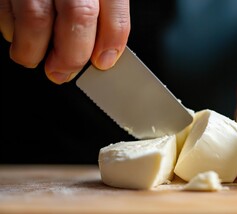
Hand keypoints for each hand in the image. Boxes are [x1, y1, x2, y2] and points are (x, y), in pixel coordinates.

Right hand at [0, 0, 130, 83]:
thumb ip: (105, 10)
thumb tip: (104, 50)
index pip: (113, 10)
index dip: (111, 41)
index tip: (103, 61)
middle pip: (78, 14)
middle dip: (71, 54)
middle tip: (63, 71)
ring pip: (36, 16)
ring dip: (33, 49)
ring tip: (35, 58)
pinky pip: (5, 8)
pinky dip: (11, 29)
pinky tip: (18, 34)